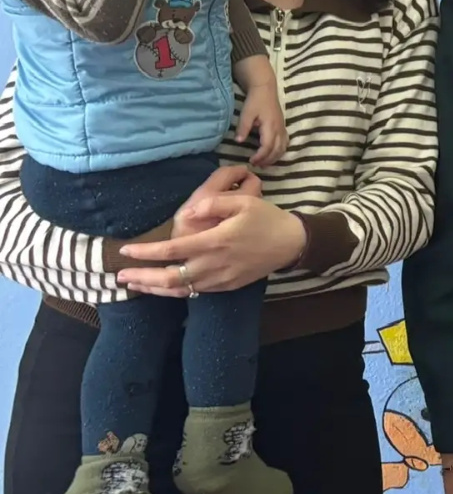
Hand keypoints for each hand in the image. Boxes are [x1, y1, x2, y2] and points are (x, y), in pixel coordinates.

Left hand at [115, 195, 305, 294]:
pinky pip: (196, 291)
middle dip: (142, 278)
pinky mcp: (227, 285)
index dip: (147, 252)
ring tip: (135, 284)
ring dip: (155, 288)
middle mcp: (214, 264)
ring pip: (180, 290)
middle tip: (120, 276)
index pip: (172, 250)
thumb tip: (188, 212)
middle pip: (170, 278)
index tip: (127, 251)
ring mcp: (221, 278)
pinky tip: (164, 286)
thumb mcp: (243, 202)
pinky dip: (175, 291)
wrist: (292, 243)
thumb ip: (213, 203)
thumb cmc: (266, 218)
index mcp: (215, 241)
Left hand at [237, 84, 287, 166]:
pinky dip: (280, 151)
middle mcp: (279, 129)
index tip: (251, 161)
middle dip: (267, 160)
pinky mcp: (283, 127)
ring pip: (283, 148)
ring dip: (275, 158)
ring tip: (265, 163)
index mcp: (270, 126)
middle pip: (277, 150)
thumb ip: (243, 128)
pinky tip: (274, 154)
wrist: (265, 89)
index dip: (260, 156)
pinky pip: (285, 143)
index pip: (267, 146)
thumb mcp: (246, 113)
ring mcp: (283, 129)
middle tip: (257, 165)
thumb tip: (239, 142)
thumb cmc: (255, 101)